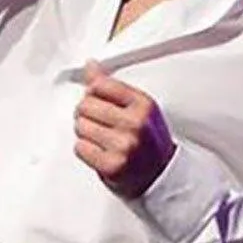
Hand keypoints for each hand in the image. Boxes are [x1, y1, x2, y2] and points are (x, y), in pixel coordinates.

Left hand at [73, 60, 176, 198]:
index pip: (100, 85)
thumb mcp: (138, 108)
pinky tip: (98, 150)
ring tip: (100, 137)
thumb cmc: (149, 140)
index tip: (96, 99)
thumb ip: (112, 87)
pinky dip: (85, 149)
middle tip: (97, 122)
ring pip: (80, 126)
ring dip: (84, 132)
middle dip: (86, 113)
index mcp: (143, 104)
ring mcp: (123, 145)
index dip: (92, 93)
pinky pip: (80, 148)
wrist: (161, 176)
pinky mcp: (112, 165)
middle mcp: (135, 124)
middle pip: (85, 105)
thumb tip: (90, 66)